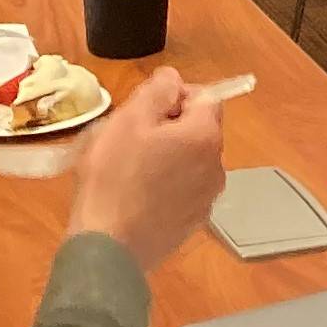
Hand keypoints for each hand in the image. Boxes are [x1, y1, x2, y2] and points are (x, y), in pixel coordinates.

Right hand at [66, 68, 231, 279]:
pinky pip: (184, 189)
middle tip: (132, 137)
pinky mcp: (193, 223)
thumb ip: (157, 90)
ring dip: (169, 155)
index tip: (144, 109)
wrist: (109, 247)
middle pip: (199, 130)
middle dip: (170, 126)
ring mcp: (207, 199)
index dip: (175, 95)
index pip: (205, 97)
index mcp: (206, 137)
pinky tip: (138, 194)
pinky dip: (167, 184)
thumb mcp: (129, 120)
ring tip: (131, 167)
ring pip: (191, 160)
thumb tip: (174, 78)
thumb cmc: (115, 177)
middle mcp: (217, 167)